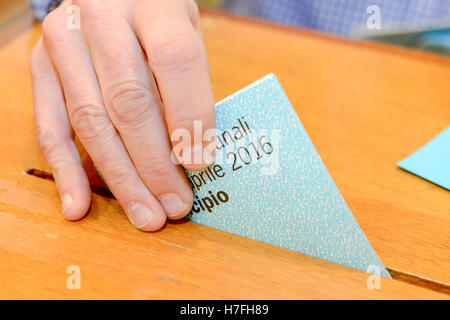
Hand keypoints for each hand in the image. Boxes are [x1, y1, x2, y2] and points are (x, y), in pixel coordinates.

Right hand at [30, 0, 214, 230]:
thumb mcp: (186, 33)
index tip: (199, 163)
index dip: (189, 116)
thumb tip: (192, 155)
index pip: (175, 61)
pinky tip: (79, 205)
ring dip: (120, 178)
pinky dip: (66, 170)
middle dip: (154, 165)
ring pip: (91, 122)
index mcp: (152, 5)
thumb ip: (188, 83)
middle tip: (174, 205)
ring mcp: (65, 42)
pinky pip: (50, 126)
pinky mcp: (41, 65)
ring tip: (144, 214)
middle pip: (129, 103)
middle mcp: (102, 17)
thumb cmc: (157, 18)